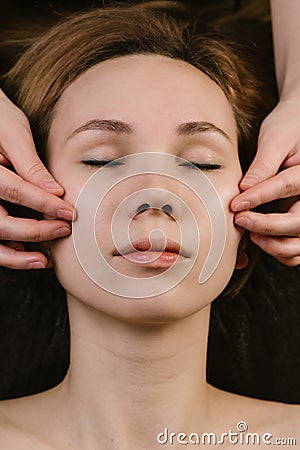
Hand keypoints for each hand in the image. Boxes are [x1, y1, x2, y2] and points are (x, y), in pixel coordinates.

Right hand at [0, 89, 74, 269]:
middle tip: (64, 230)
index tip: (69, 213)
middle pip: (0, 222)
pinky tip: (26, 253)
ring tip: (42, 260)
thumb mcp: (14, 134)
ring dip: (15, 255)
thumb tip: (56, 192)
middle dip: (34, 231)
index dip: (44, 204)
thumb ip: (31, 164)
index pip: (16, 191)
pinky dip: (6, 250)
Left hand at [231, 97, 299, 265]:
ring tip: (250, 233)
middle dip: (267, 226)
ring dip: (274, 245)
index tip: (235, 205)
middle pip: (299, 222)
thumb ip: (263, 164)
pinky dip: (279, 251)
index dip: (259, 197)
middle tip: (239, 220)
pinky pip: (297, 250)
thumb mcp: (275, 138)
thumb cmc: (289, 127)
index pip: (287, 187)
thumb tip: (245, 188)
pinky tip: (259, 239)